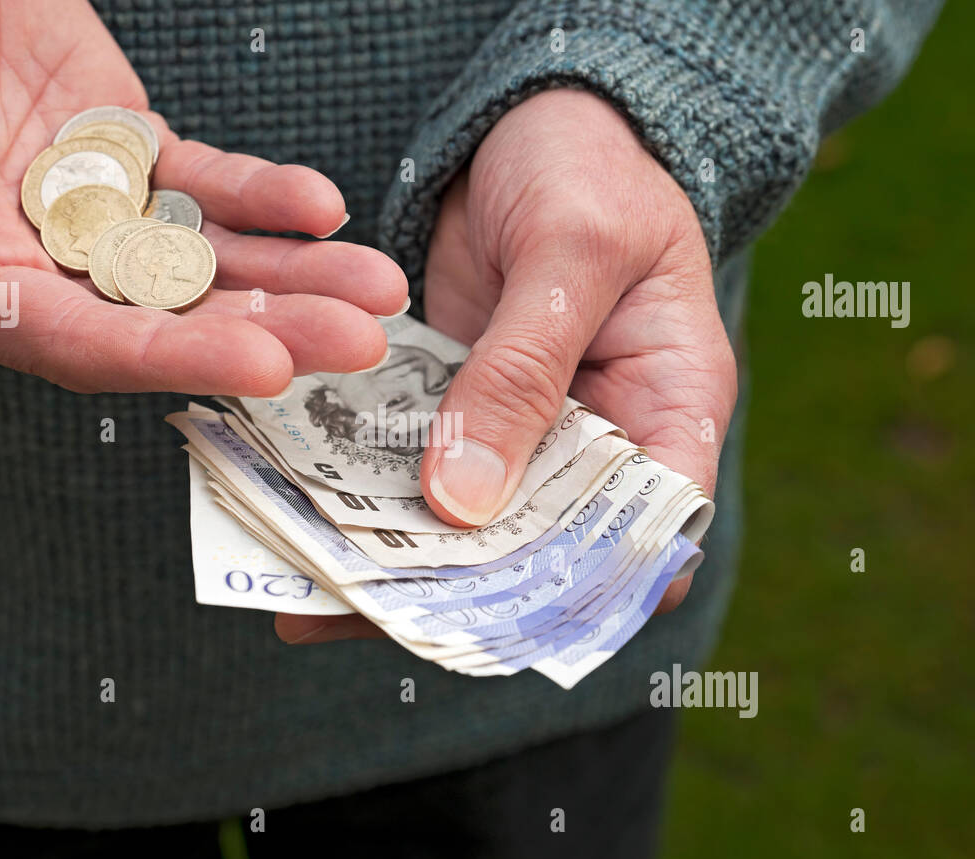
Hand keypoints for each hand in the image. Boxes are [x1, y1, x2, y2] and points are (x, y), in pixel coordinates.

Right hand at [0, 0, 405, 392]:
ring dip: (295, 276)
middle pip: (171, 314)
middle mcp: (45, 259)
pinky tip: (321, 207)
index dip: (175, 355)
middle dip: (270, 328)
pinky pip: (211, 184)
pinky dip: (267, 197)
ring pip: (208, 258)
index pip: (86, 341)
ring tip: (374, 288)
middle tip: (356, 339)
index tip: (264, 362)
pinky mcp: (134, 152)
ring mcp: (98, 208)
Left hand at [276, 88, 734, 644]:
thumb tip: (463, 503)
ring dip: (396, 552)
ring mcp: (530, 424)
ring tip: (310, 588)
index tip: (500, 626)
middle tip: (368, 614)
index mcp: (671, 410)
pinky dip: (369, 488)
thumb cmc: (591, 165)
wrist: (538, 117)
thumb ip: (521, 374)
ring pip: (470, 516)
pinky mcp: (467, 399)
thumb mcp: (570, 255)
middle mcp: (602, 436)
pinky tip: (304, 513)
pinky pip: (419, 459)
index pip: (651, 536)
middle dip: (460, 589)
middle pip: (543, 547)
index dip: (590, 594)